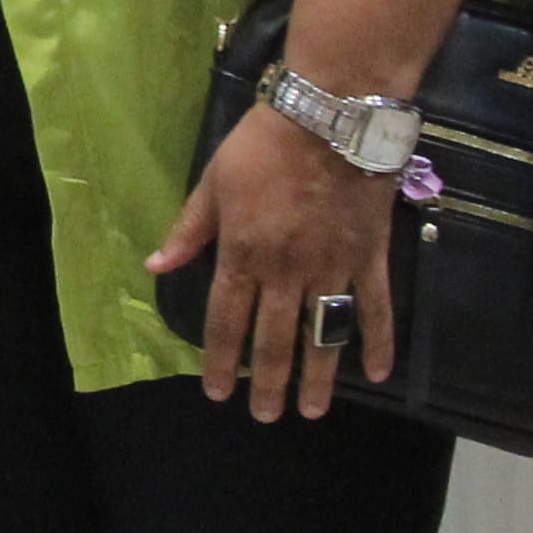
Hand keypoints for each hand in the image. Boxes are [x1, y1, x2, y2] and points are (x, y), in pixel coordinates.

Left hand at [153, 99, 402, 422]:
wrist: (330, 116)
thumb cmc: (262, 146)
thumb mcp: (213, 183)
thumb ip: (189, 230)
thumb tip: (155, 267)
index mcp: (243, 255)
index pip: (227, 321)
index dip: (221, 360)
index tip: (219, 392)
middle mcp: (287, 272)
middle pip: (275, 339)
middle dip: (268, 383)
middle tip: (265, 416)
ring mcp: (333, 267)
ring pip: (322, 334)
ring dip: (317, 378)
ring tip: (311, 411)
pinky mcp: (369, 257)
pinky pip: (374, 307)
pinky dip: (377, 342)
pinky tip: (376, 374)